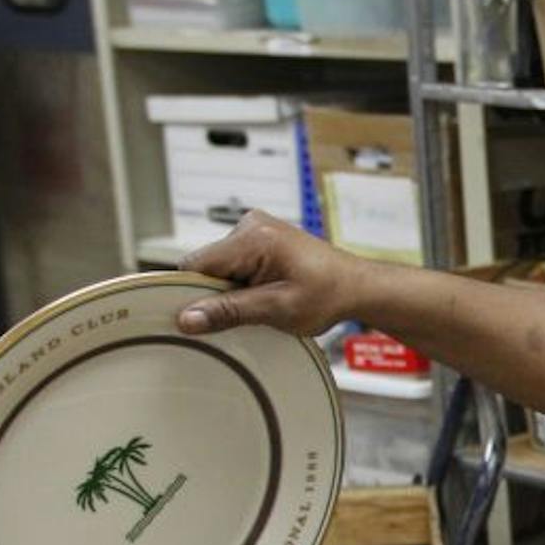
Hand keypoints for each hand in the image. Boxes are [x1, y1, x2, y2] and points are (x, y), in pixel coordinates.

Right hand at [176, 211, 373, 336]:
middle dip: (217, 293)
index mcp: (253, 237)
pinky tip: (264, 294)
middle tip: (247, 312)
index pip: (195, 266)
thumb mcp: (277, 309)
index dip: (193, 294)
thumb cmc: (328, 295)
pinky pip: (233, 264)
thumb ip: (229, 311)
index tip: (197, 319)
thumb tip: (187, 317)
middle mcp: (250, 225)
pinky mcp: (260, 239)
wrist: (357, 287)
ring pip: (218, 267)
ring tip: (263, 302)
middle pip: (205, 266)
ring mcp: (255, 229)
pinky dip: (241, 283)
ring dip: (231, 290)